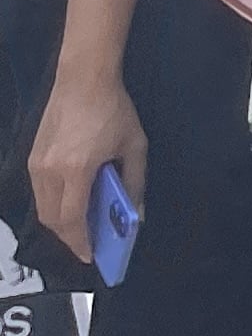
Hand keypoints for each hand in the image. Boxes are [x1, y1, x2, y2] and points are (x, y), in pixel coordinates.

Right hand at [27, 66, 140, 264]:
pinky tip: (72, 205)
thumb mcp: (134, 146)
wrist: (83, 79)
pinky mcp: (31, 158)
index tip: (91, 256)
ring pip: (43, 208)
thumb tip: (136, 215)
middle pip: (52, 219)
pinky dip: (54, 205)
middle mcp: (49, 171)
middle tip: (90, 244)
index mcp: (76, 170)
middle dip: (70, 237)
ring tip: (83, 228)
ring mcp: (35, 165)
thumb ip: (135, 183)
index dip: (80, 242)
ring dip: (60, 223)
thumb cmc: (114, 110)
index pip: (72, 219)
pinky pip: (40, 193)